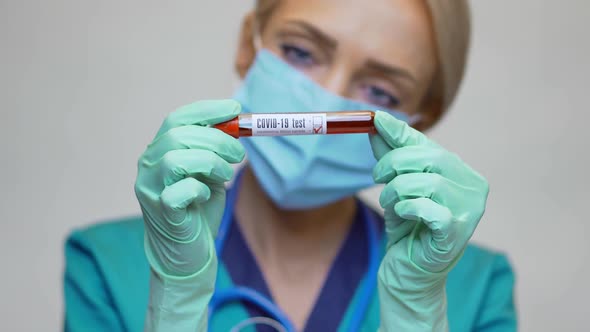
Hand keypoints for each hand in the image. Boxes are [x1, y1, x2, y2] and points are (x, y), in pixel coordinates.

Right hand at [135, 99, 244, 277]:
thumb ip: (215, 151)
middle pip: (179, 136)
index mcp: (159, 151)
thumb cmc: (198, 210)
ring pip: (175, 160)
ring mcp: (150, 189)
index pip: (177, 119)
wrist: (188, 253)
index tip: (234, 110)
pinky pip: (177, 193)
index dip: (207, 110)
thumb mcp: (209, 173)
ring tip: (225, 176)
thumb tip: (237, 125)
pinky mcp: (160, 213)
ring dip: (210, 163)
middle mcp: (148, 166)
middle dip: (217, 140)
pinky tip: (205, 196)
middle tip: (239, 155)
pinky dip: (198, 190)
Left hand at [370, 111, 488, 330]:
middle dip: (394, 163)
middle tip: (377, 177)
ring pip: (426, 182)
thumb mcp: (397, 186)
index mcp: (461, 172)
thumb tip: (378, 123)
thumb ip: (391, 156)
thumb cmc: (407, 228)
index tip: (376, 120)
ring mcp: (470, 210)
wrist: (408, 271)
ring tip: (390, 203)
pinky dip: (408, 208)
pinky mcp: (457, 231)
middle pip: (430, 158)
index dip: (401, 134)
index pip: (429, 145)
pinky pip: (428, 207)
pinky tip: (404, 215)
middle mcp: (473, 187)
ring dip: (396, 191)